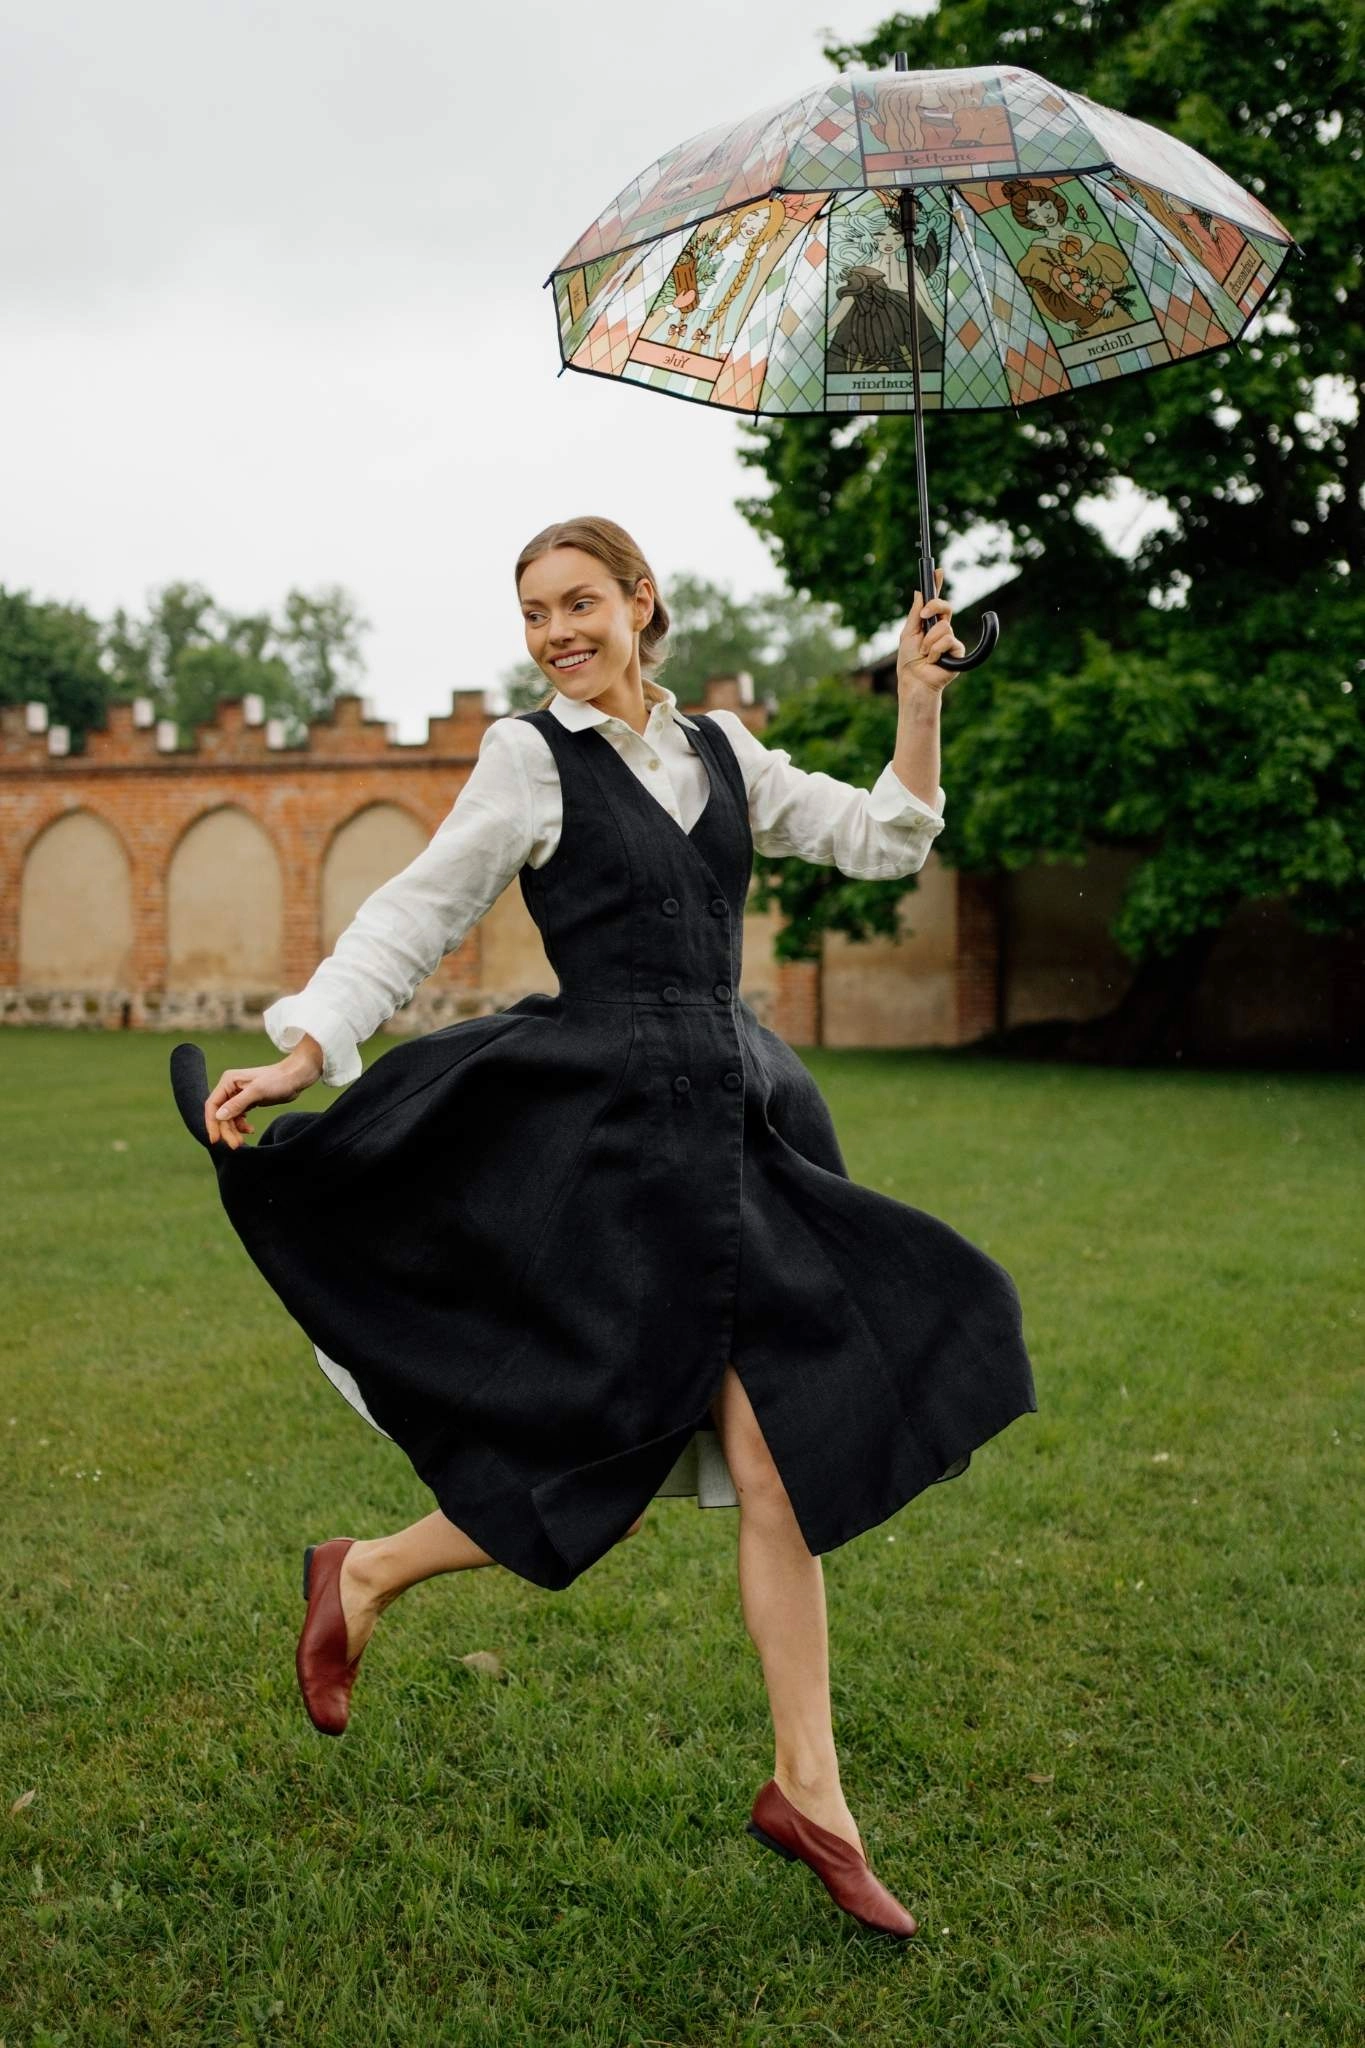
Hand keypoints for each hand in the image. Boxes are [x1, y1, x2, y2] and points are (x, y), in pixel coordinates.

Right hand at [204, 1044, 322, 1148]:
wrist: (294, 1078)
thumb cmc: (277, 1080)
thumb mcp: (257, 1091)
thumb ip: (237, 1104)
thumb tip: (219, 1116)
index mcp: (228, 1082)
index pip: (213, 1105)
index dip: (212, 1123)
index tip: (215, 1140)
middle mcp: (230, 1088)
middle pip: (221, 1114)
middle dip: (227, 1130)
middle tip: (235, 1145)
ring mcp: (238, 1095)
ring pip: (229, 1118)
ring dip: (234, 1131)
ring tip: (242, 1142)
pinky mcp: (247, 1102)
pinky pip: (238, 1118)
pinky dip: (242, 1126)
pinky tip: (250, 1130)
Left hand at [897, 567, 965, 693]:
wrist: (915, 681)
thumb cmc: (909, 661)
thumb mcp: (908, 633)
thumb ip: (915, 613)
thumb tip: (919, 592)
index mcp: (929, 623)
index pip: (935, 601)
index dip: (938, 585)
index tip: (938, 570)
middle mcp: (941, 629)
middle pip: (945, 607)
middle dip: (934, 607)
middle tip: (924, 616)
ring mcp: (950, 640)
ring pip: (944, 627)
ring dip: (929, 642)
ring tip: (924, 654)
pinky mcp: (957, 651)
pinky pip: (949, 641)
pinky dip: (936, 651)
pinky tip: (934, 660)